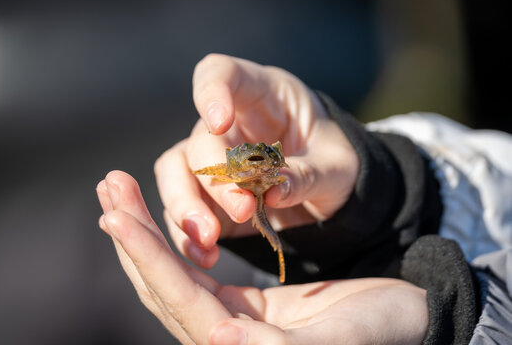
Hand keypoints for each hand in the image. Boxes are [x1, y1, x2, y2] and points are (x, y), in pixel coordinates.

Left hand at [96, 171, 427, 344]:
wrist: (404, 324)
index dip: (147, 255)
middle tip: (109, 184)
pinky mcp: (239, 309)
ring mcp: (226, 323)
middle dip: (133, 235)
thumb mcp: (336, 339)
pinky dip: (169, 242)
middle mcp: (221, 340)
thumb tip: (219, 336)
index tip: (115, 213)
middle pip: (161, 285)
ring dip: (144, 232)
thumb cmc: (383, 332)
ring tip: (118, 190)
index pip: (177, 297)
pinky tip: (154, 219)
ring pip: (170, 276)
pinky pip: (191, 273)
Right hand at [154, 54, 358, 266]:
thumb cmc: (335, 162)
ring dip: (185, 207)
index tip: (218, 123)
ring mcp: (212, 161)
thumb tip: (275, 191)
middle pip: (198, 140)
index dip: (211, 92)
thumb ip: (309, 174)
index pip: (221, 74)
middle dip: (213, 177)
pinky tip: (207, 256)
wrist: (328, 192)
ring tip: (209, 241)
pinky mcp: (207, 197)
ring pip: (175, 174)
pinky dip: (188, 235)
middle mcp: (228, 126)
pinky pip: (182, 210)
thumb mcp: (338, 167)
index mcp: (262, 96)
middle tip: (242, 209)